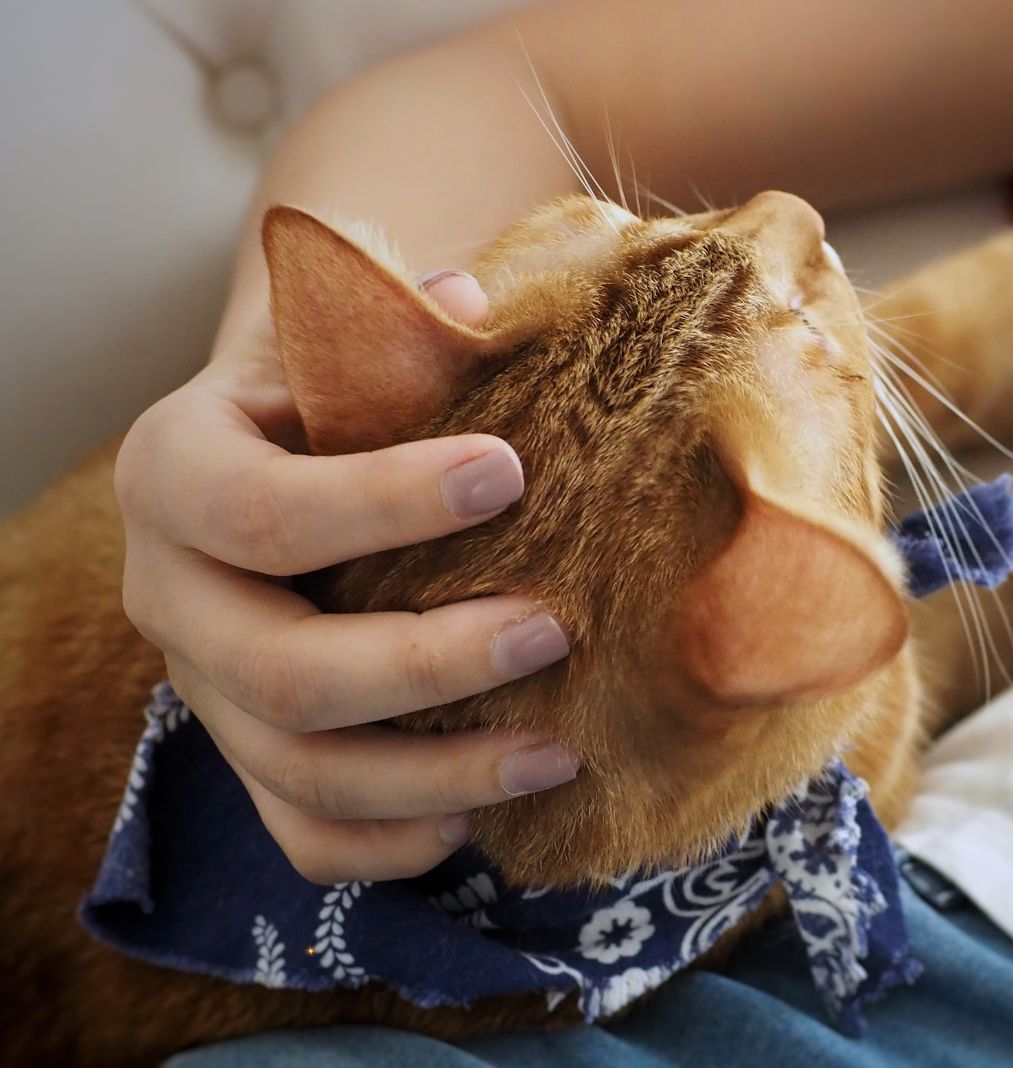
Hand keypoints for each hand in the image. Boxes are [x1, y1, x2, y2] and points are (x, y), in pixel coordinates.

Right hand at [115, 269, 576, 884]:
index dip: (381, 502)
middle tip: (554, 631)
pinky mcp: (249, 756)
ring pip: (299, 770)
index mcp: (175, 472)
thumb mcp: (344, 340)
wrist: (282, 446)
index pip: (260, 510)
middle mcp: (169, 593)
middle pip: (280, 669)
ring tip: (557, 753)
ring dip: (436, 776)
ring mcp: (204, 689)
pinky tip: (477, 823)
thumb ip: (395, 329)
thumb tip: (469, 304)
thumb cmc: (333, 386)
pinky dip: (388, 846)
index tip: (510, 472)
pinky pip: (301, 837)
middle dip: (426, 662)